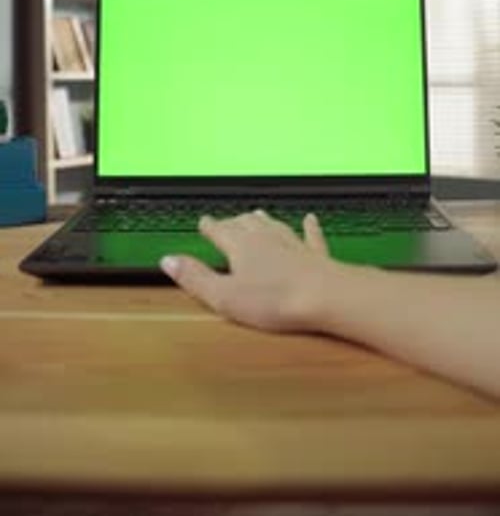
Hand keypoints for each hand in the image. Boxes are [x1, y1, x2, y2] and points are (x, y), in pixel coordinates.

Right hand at [159, 210, 343, 331]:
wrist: (325, 296)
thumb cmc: (273, 300)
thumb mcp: (224, 296)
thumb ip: (195, 278)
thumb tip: (167, 259)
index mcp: (240, 245)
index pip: (220, 230)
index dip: (210, 226)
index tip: (204, 221)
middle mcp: (265, 237)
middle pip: (245, 223)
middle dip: (233, 222)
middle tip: (226, 221)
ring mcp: (293, 242)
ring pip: (273, 224)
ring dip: (262, 220)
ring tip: (255, 215)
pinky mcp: (315, 254)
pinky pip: (310, 235)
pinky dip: (308, 226)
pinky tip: (310, 219)